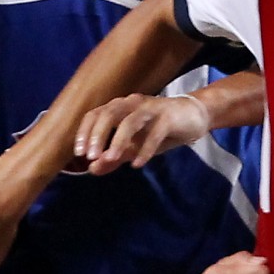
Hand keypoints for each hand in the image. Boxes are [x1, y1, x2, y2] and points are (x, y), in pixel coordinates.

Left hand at [74, 93, 209, 175]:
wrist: (193, 117)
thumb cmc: (159, 130)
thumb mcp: (134, 146)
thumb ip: (113, 157)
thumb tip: (92, 169)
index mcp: (119, 107)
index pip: (95, 114)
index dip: (85, 133)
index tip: (80, 154)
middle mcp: (132, 103)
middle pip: (108, 114)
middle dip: (97, 136)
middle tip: (91, 157)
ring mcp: (151, 108)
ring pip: (130, 121)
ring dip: (118, 141)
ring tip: (111, 159)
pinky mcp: (169, 116)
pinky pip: (154, 133)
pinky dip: (144, 149)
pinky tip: (138, 164)